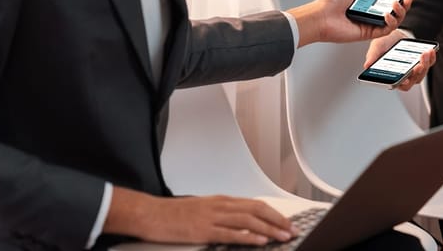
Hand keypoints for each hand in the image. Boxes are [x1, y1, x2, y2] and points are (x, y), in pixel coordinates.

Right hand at [104, 187, 297, 245]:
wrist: (150, 214)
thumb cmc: (172, 214)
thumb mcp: (201, 210)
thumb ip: (220, 214)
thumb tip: (239, 223)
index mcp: (220, 201)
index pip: (254, 205)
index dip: (274, 214)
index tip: (286, 223)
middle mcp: (220, 206)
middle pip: (257, 210)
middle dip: (278, 220)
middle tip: (292, 230)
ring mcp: (212, 217)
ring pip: (248, 221)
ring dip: (269, 229)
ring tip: (283, 237)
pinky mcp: (203, 230)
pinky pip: (231, 233)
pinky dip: (248, 237)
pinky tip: (260, 241)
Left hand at [287, 0, 417, 46]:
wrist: (319, 16)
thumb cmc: (328, 3)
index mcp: (364, 4)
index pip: (386, 0)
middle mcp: (368, 14)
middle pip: (393, 11)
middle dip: (405, 4)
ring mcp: (369, 24)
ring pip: (393, 21)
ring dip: (400, 12)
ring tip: (398, 3)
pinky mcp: (367, 34)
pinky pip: (385, 30)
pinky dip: (391, 22)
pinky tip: (389, 14)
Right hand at [365, 30, 436, 90]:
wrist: (393, 34)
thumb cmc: (384, 43)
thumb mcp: (376, 47)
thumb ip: (372, 56)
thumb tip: (366, 66)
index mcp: (392, 75)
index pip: (399, 85)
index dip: (403, 84)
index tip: (406, 78)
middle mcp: (404, 75)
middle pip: (413, 80)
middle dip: (417, 73)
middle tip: (417, 65)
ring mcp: (414, 69)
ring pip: (422, 72)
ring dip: (425, 64)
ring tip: (424, 53)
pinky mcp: (422, 62)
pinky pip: (429, 63)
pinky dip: (431, 58)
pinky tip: (430, 50)